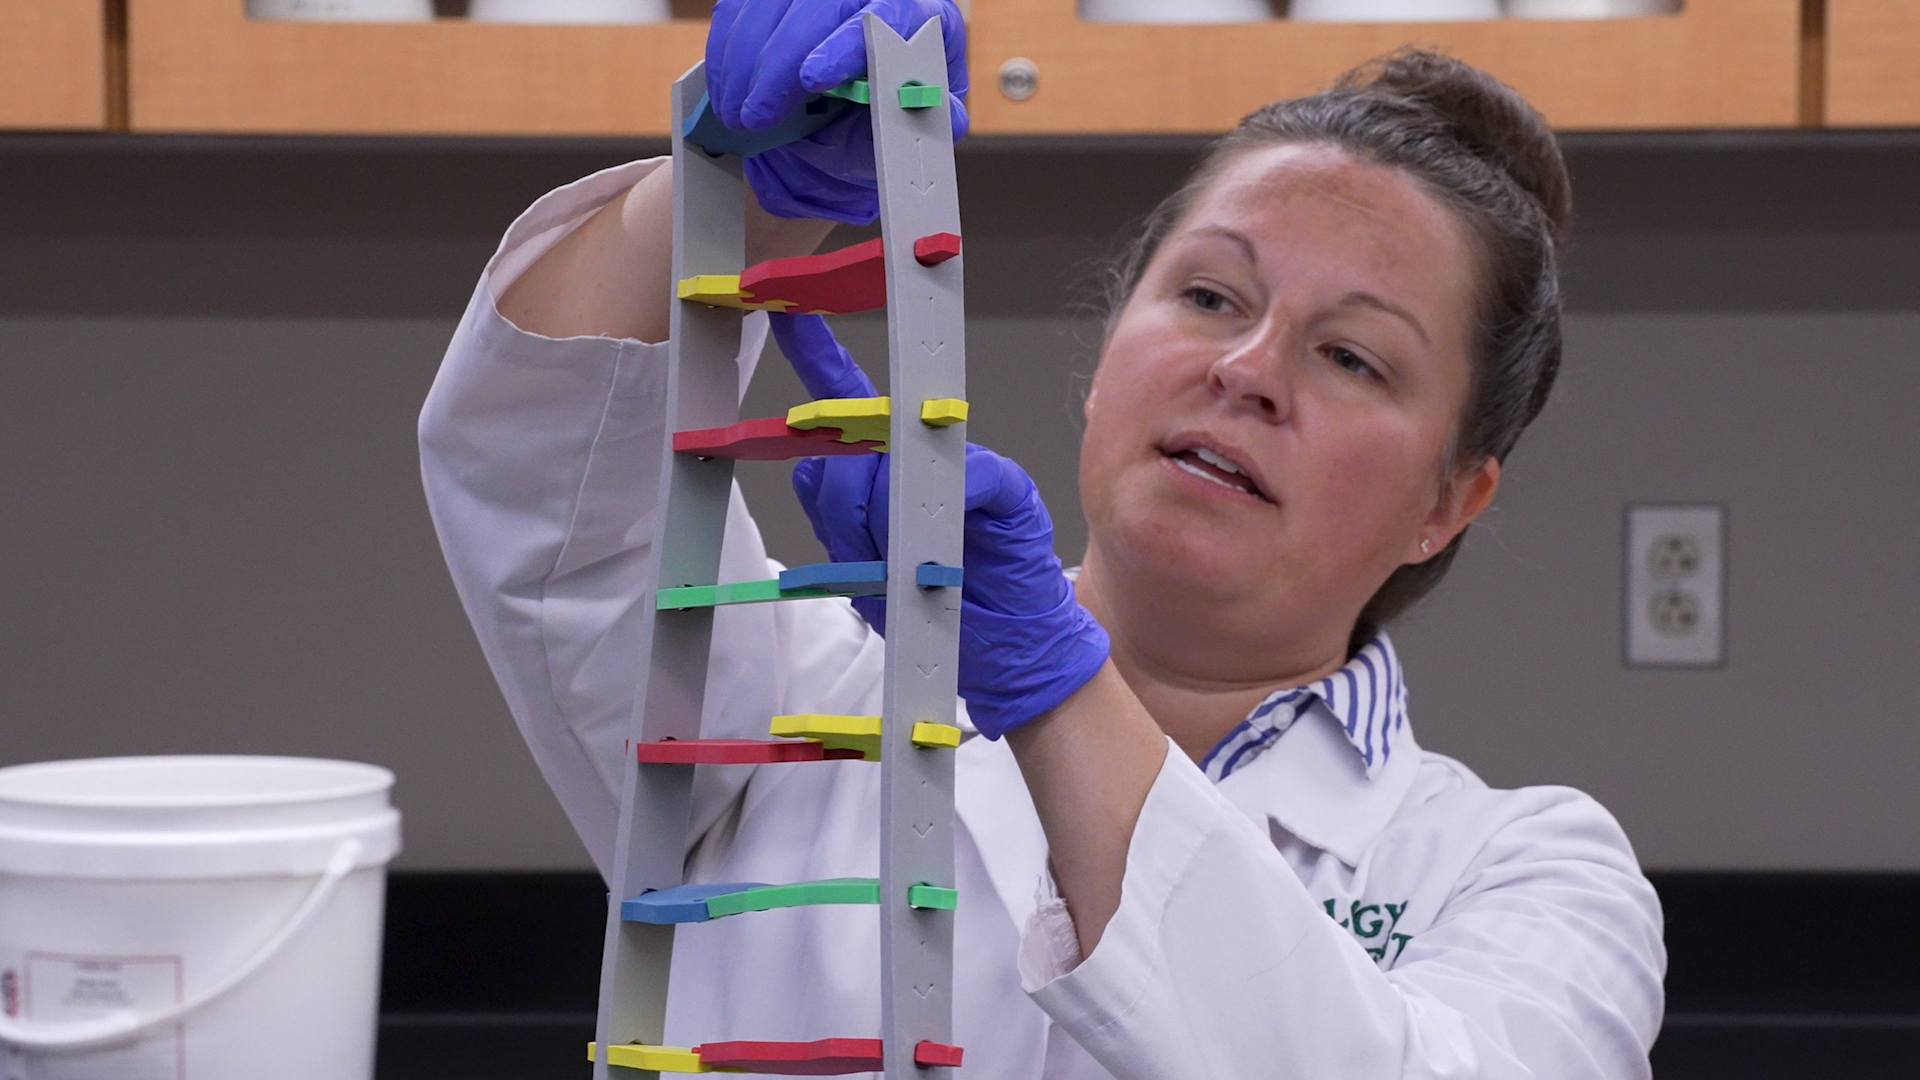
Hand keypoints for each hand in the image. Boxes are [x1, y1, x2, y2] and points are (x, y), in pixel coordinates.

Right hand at [706, 0, 969, 223]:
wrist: (838, 125)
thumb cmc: (877, 129)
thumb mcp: (896, 140)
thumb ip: (912, 129)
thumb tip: (947, 118)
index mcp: (923, 22)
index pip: (888, 16)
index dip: (845, 46)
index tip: (811, 80)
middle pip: (821, 5)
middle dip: (779, 63)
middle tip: (756, 116)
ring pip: (774, 2)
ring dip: (745, 59)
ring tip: (736, 114)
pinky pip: (742, 4)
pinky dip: (727, 49)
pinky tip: (726, 89)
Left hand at [775, 314, 1109, 737]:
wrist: (1012, 656)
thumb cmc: (940, 611)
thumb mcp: (872, 577)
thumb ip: (843, 525)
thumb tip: (820, 467)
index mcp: (885, 480)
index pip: (842, 417)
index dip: (818, 362)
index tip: (789, 316)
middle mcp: (923, 461)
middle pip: (860, 443)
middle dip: (846, 495)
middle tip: (864, 542)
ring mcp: (966, 468)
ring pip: (904, 457)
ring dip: (890, 511)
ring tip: (907, 556)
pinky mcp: (1008, 486)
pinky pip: (968, 476)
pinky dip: (952, 506)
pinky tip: (951, 537)